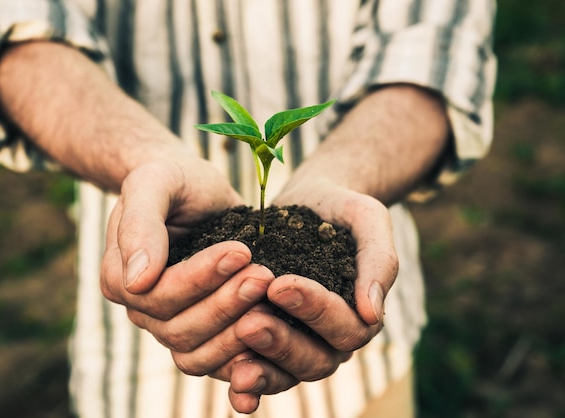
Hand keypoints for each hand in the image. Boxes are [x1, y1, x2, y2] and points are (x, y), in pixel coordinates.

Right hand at [101, 157, 264, 353]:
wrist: (195, 190)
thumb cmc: (174, 180)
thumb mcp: (155, 183)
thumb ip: (140, 224)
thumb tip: (137, 280)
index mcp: (119, 277)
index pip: (157, 295)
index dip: (199, 279)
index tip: (241, 251)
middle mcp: (141, 309)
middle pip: (179, 329)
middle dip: (225, 303)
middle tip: (264, 274)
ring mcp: (169, 325)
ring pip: (198, 353)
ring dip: (238, 330)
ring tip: (269, 292)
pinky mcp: (201, 333)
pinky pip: (216, 361)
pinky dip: (243, 356)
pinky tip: (273, 332)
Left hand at [222, 176, 397, 413]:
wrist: (311, 202)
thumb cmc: (343, 209)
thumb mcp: (367, 220)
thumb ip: (379, 261)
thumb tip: (372, 313)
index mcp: (361, 315)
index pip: (346, 328)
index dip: (314, 310)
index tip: (279, 285)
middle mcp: (332, 338)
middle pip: (315, 360)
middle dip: (281, 343)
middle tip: (248, 323)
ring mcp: (300, 343)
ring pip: (286, 372)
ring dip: (260, 366)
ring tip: (231, 342)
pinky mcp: (269, 341)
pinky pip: (259, 369)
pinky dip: (246, 378)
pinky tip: (229, 379)